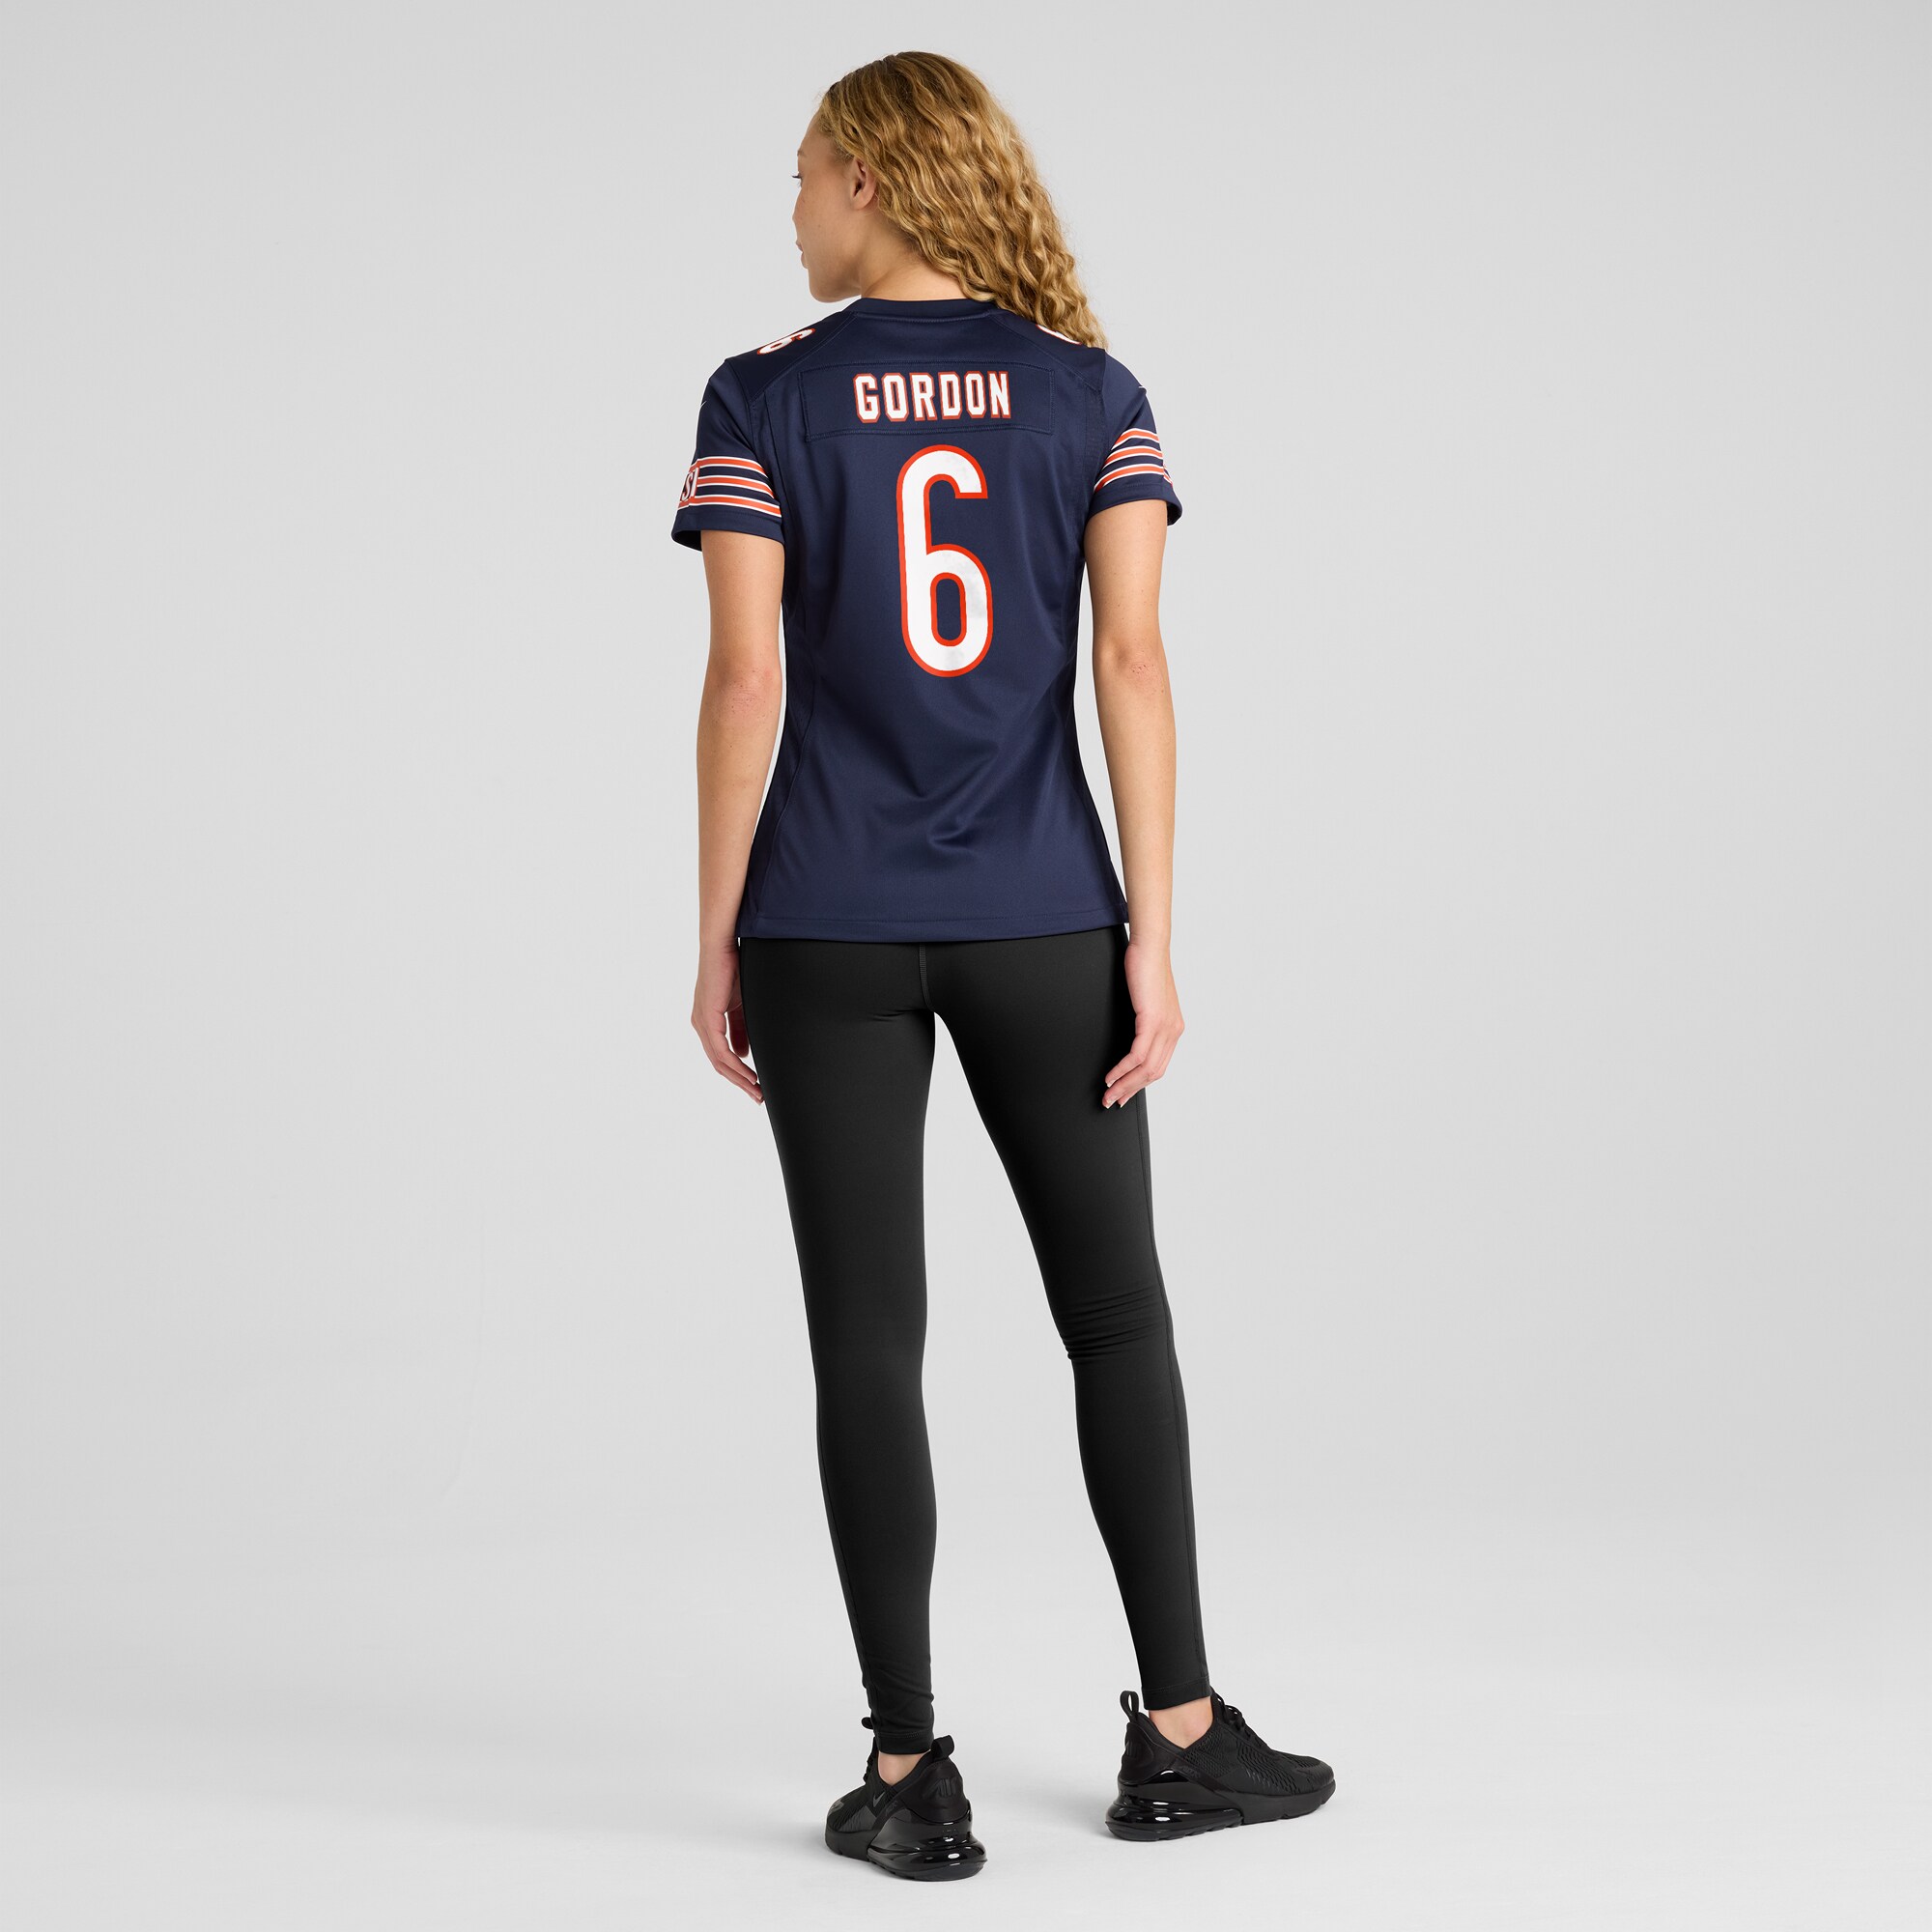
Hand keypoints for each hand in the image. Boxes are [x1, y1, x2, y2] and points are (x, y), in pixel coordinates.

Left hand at [692, 938, 761, 1102]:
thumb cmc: (733, 968)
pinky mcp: (707, 1018)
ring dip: (739, 1078)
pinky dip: (735, 1065)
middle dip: (740, 1082)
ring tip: (756, 1090)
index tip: (755, 1086)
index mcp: (708, 1022)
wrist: (723, 946)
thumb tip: (744, 1053)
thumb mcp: (741, 1005)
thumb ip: (740, 1029)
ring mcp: (702, 1022)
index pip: (721, 1056)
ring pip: (719, 1062)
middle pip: (719, 1064)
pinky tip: (749, 1074)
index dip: (738, 1074)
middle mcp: (701, 1025)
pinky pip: (720, 1051)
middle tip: (758, 1097)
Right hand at [1102, 935, 1182, 1107]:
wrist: (1150, 947)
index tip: (1123, 1094)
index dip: (1139, 1084)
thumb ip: (1144, 1022)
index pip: (1158, 1066)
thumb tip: (1131, 1038)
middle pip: (1153, 1073)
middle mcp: (1173, 1031)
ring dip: (1124, 1085)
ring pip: (1146, 1068)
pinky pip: (1137, 1055)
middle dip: (1130, 1090)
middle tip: (1111, 1102)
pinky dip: (1122, 1069)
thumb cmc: (1144, 969)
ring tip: (1107, 1094)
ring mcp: (1165, 1027)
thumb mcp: (1146, 1001)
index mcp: (1174, 1029)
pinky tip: (1110, 1077)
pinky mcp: (1153, 1020)